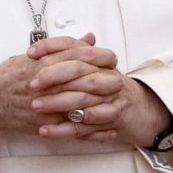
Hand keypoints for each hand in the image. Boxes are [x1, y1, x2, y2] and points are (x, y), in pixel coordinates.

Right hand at [0, 33, 116, 138]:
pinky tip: (109, 129)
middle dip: (108, 81)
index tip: (112, 59)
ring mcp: (50, 104)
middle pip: (88, 80)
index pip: (82, 55)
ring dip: (107, 106)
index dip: (101, 57)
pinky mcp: (49, 123)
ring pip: (85, 105)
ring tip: (122, 105)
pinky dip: (95, 131)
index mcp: (48, 61)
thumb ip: (66, 47)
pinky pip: (77, 129)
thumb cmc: (12, 75)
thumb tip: (90, 38)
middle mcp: (50, 81)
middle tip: (121, 81)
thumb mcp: (38, 55)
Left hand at [27, 39, 172, 152]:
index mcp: (101, 59)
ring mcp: (110, 98)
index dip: (52, 47)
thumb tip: (48, 42)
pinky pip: (84, 127)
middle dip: (53, 76)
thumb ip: (74, 53)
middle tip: (32, 83)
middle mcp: (107, 75)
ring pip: (82, 100)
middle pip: (79, 70)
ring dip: (57, 104)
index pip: (75, 45)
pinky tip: (45, 130)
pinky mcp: (109, 121)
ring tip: (35, 106)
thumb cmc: (110, 86)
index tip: (31, 53)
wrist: (141, 109)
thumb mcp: (94, 66)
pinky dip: (63, 130)